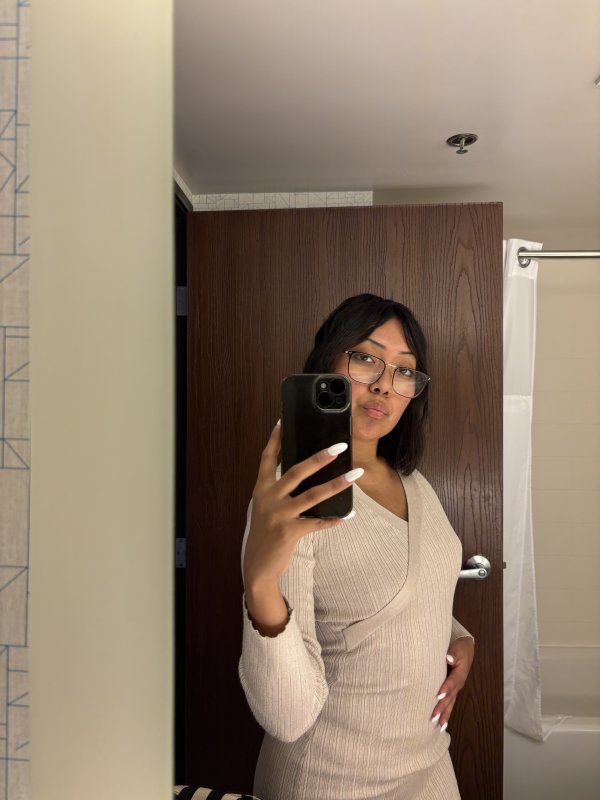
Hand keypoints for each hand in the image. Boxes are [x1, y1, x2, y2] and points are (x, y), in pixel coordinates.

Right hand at [243, 422, 360, 626]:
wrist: (257, 567)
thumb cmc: (266, 532)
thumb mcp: (267, 507)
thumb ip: (280, 490)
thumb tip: (306, 472)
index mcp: (262, 489)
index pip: (268, 458)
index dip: (275, 440)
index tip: (282, 421)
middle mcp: (268, 499)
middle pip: (296, 472)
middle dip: (319, 458)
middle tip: (338, 446)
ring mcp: (278, 515)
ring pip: (312, 495)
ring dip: (336, 484)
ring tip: (355, 475)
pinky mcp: (289, 532)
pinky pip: (317, 522)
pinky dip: (333, 519)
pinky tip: (346, 515)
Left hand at [430, 636, 474, 731]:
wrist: (465, 648)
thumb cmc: (460, 647)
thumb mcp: (458, 648)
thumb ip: (453, 653)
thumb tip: (448, 659)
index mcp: (460, 673)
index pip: (452, 681)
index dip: (446, 688)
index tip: (438, 695)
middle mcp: (458, 683)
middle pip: (450, 697)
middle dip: (442, 707)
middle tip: (434, 717)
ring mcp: (456, 687)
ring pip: (450, 703)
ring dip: (444, 714)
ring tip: (439, 726)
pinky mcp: (452, 689)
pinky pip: (449, 702)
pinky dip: (446, 712)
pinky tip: (441, 723)